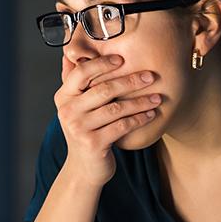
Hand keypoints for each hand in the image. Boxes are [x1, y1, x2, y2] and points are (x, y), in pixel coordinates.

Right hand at [54, 54, 161, 186]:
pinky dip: (139, 119)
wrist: (83, 168)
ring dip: (140, 102)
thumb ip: (73, 81)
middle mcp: (68, 111)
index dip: (102, 63)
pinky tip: (151, 114)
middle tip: (150, 76)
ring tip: (157, 97)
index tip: (123, 59)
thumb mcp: (75, 106)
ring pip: (116, 108)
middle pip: (103, 89)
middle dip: (130, 81)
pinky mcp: (94, 144)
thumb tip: (69, 53)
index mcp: (63, 97)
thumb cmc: (84, 131)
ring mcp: (79, 128)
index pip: (82, 72)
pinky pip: (122, 126)